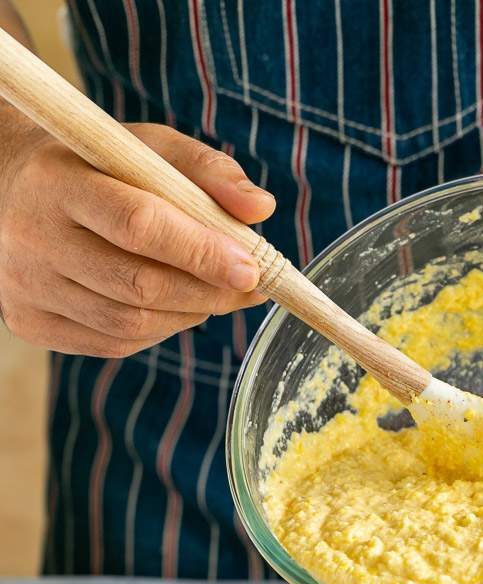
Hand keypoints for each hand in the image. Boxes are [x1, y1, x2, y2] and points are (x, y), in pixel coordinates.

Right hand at [0, 117, 274, 357]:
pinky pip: (113, 343)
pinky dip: (159, 330)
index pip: (137, 225)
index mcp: (58, 182)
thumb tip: (261, 208)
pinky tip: (176, 307)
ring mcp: (27, 288)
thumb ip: (205, 170)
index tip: (250, 267)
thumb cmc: (91, 165)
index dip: (201, 252)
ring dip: (189, 314)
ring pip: (129, 324)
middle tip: (249, 287)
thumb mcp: (144, 147)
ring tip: (217, 295)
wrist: (4, 187)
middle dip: (208, 292)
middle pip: (138, 285)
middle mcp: (33, 239)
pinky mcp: (31, 323)